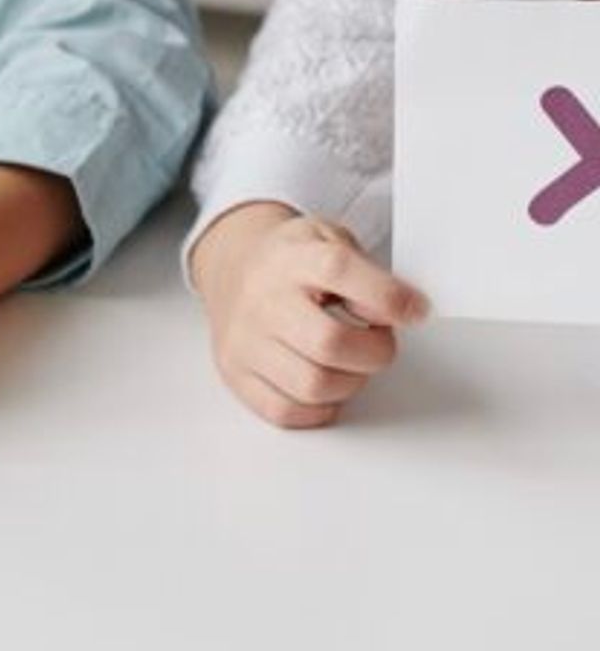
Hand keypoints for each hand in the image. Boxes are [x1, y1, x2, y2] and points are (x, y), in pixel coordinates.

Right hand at [193, 204, 428, 427]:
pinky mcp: (236, 374)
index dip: (388, 296)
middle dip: (375, 351)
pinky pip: (284, 411)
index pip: (339, 271)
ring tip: (350, 365)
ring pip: (312, 385)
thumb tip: (404, 311)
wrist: (232, 270)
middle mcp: (264, 302)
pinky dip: (318, 409)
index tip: (417, 311)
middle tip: (379, 343)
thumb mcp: (332, 240)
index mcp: (293, 260)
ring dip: (350, 383)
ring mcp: (245, 342)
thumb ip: (368, 272)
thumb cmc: (291, 262)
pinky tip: (326, 388)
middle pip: (330, 343)